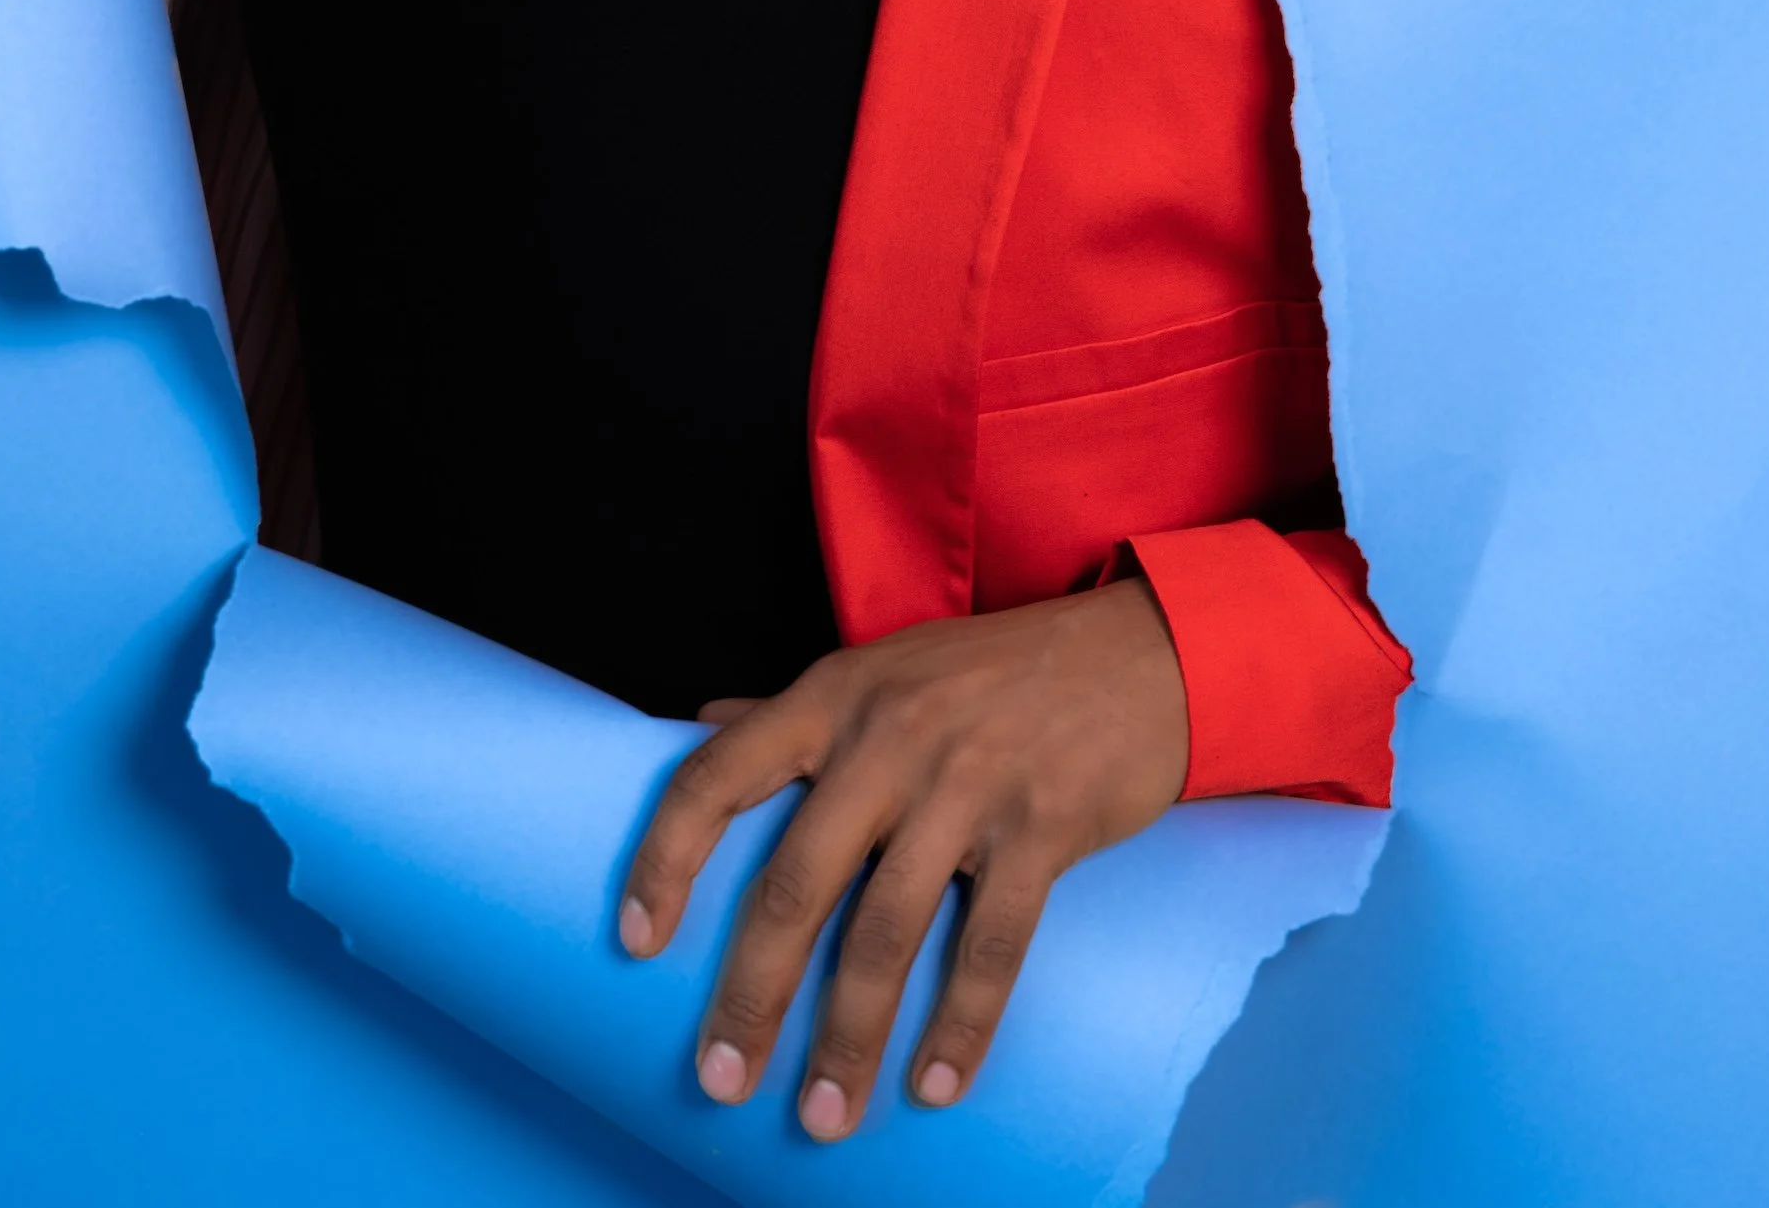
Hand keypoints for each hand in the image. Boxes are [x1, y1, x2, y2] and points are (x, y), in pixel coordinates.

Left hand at [617, 579, 1189, 1142]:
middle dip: (750, 995)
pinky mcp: (1041, 828)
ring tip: (824, 1115)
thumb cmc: (990, 669)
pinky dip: (960, 1026)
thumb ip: (788, 708)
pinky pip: (990, 945)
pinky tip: (935, 1084)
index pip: (717, 776)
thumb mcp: (879, 668)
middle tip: (719, 1079)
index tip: (633, 942)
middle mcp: (887, 737)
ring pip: (886, 932)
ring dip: (848, 1038)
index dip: (665, 860)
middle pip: (794, 883)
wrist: (1135, 654)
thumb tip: (694, 727)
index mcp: (832, 695)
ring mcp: (967, 784)